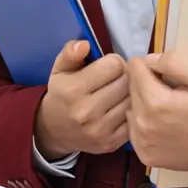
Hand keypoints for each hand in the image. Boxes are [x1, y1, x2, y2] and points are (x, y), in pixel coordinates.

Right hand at [34, 40, 129, 158]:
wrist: (54, 131)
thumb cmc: (61, 94)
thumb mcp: (59, 70)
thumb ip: (70, 53)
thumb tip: (84, 44)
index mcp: (74, 89)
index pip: (114, 65)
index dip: (113, 62)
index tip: (107, 67)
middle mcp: (87, 111)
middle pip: (126, 82)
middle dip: (124, 76)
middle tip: (116, 79)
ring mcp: (100, 129)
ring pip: (133, 101)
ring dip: (130, 94)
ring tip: (119, 93)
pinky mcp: (111, 143)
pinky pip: (134, 120)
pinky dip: (131, 112)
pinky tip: (120, 109)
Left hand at [126, 52, 187, 178]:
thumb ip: (175, 63)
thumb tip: (148, 60)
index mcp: (156, 103)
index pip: (134, 68)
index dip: (151, 66)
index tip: (167, 74)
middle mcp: (143, 124)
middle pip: (130, 88)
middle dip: (147, 84)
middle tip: (172, 92)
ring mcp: (142, 143)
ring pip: (130, 108)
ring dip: (144, 103)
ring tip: (169, 109)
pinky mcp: (144, 155)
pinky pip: (134, 129)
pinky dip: (145, 123)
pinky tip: (165, 126)